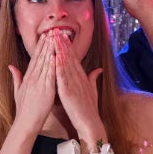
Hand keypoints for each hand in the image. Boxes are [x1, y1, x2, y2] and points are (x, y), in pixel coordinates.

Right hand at [8, 32, 55, 134]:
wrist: (25, 122)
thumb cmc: (23, 109)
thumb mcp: (17, 91)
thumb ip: (16, 77)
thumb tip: (10, 66)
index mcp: (27, 78)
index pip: (34, 59)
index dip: (39, 47)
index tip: (44, 36)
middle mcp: (32, 78)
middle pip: (40, 57)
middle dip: (46, 43)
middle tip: (51, 31)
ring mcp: (39, 83)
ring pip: (45, 63)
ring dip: (50, 49)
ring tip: (55, 38)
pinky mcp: (46, 89)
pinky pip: (50, 74)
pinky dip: (52, 64)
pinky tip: (56, 54)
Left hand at [53, 31, 104, 148]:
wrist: (90, 124)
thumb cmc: (89, 108)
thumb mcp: (91, 90)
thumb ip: (93, 79)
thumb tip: (98, 69)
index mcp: (81, 77)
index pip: (73, 58)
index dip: (67, 46)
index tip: (62, 35)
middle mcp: (78, 78)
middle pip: (69, 57)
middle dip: (63, 43)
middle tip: (56, 29)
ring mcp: (74, 84)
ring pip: (66, 64)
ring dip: (60, 50)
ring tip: (55, 38)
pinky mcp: (69, 92)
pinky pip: (63, 77)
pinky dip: (59, 67)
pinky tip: (55, 57)